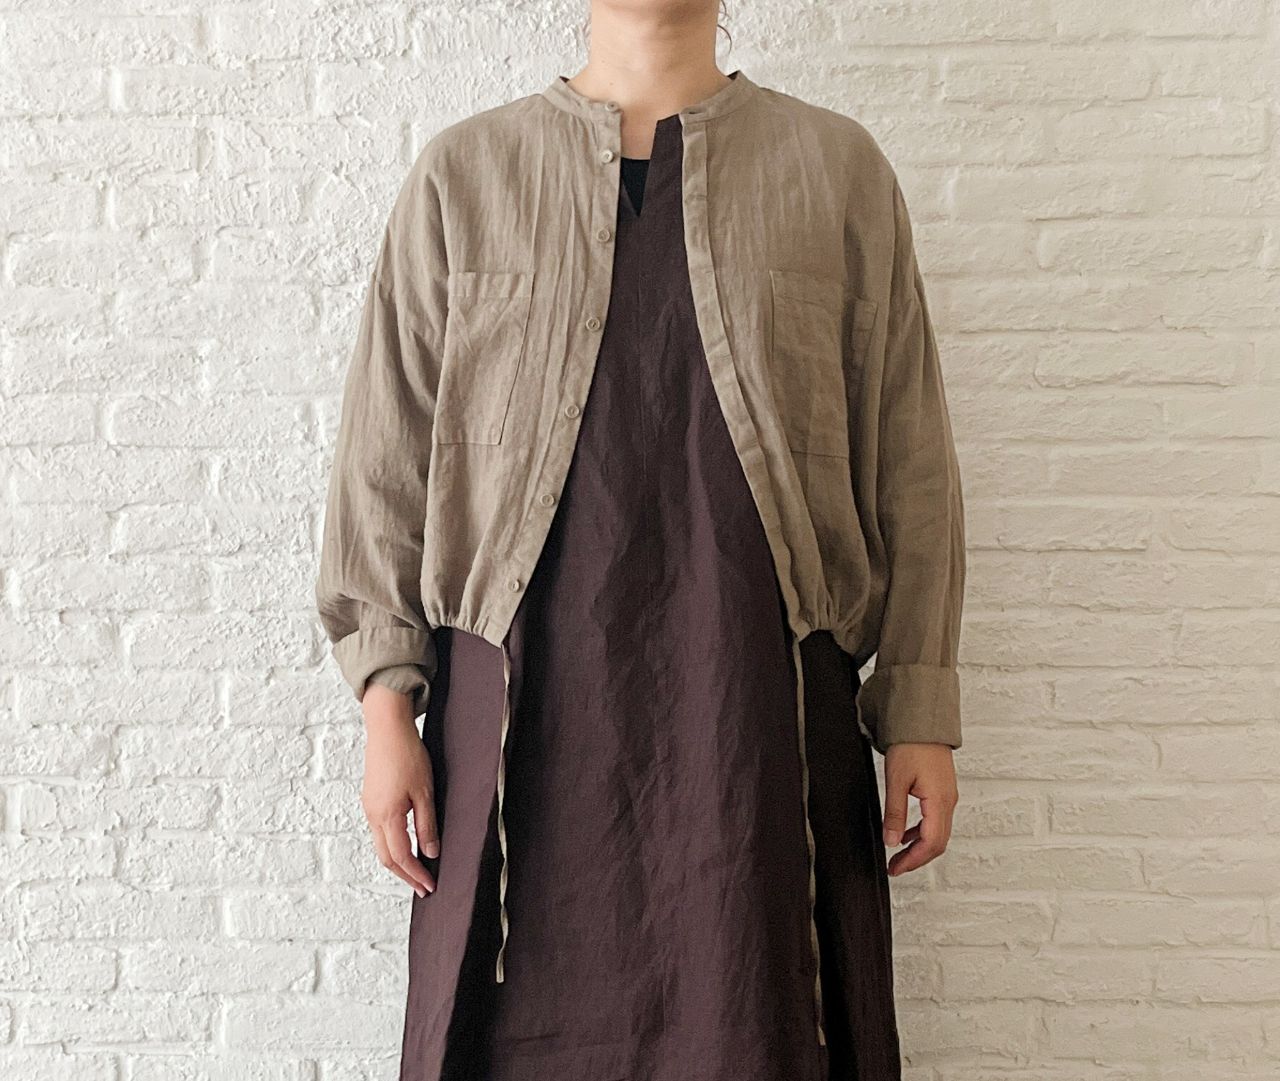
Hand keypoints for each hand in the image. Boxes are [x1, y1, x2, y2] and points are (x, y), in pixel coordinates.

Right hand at [360, 683, 438, 897]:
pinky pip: (379, 832)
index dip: (417, 874)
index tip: (430, 886)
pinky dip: (392, 846)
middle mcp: (373, 815)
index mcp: (387, 815)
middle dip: (405, 875)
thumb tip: (431, 853)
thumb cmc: (407, 754)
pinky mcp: (370, 799)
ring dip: (398, 862)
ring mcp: (369, 807)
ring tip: (417, 871)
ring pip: (381, 846)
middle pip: (386, 858)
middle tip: (423, 886)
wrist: (386, 727)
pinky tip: (405, 845)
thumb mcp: (424, 791)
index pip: (401, 857)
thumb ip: (427, 824)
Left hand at [882, 742, 958, 876]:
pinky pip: (936, 821)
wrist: (923, 722)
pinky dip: (921, 832)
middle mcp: (948, 802)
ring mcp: (947, 797)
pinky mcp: (942, 792)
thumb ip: (895, 813)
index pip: (931, 844)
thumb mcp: (896, 780)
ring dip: (919, 848)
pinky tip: (906, 833)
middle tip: (895, 867)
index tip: (895, 868)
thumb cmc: (912, 745)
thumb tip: (891, 841)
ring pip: (938, 833)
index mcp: (939, 802)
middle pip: (938, 843)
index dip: (913, 861)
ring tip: (898, 855)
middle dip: (916, 859)